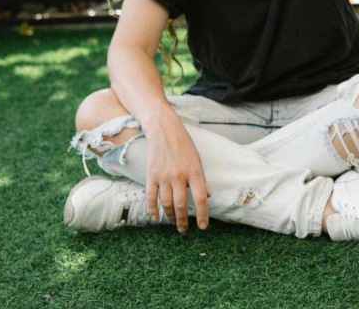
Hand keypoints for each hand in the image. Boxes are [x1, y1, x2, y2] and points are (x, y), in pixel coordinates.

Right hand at [145, 117, 211, 231]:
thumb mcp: (197, 160)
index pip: (201, 198)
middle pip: (181, 205)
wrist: (163, 130)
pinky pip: (151, 197)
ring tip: (174, 224)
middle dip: (184, 220)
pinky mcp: (151, 175)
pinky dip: (153, 209)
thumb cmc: (184, 144)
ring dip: (170, 217)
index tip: (203, 226)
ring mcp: (163, 176)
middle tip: (185, 229)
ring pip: (166, 203)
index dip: (203, 214)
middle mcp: (179, 176)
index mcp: (194, 171)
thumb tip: (207, 196)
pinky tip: (156, 217)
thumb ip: (201, 179)